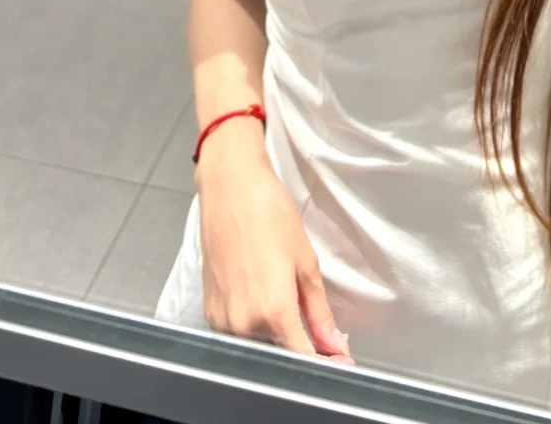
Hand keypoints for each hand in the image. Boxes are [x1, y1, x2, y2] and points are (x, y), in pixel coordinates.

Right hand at [195, 124, 354, 365]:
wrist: (230, 188)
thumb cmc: (270, 215)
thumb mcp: (306, 263)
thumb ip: (319, 312)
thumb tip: (335, 345)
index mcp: (272, 312)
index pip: (301, 359)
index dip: (324, 362)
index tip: (340, 360)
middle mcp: (243, 323)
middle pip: (279, 354)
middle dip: (303, 347)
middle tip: (323, 329)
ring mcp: (222, 320)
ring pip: (259, 344)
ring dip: (279, 336)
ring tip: (293, 306)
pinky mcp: (210, 311)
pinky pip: (238, 332)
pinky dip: (256, 325)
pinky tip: (266, 298)